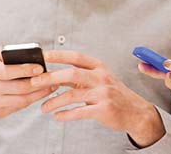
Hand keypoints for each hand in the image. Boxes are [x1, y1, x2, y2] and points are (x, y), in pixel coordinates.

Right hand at [0, 47, 55, 131]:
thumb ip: (7, 52)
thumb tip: (31, 52)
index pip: (9, 72)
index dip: (27, 70)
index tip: (41, 67)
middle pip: (19, 88)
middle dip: (39, 83)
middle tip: (54, 78)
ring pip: (22, 100)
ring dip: (39, 93)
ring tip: (51, 86)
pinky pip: (19, 107)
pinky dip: (31, 100)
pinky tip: (40, 93)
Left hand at [32, 50, 165, 147]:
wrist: (136, 112)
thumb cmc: (115, 95)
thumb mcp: (100, 80)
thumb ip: (79, 77)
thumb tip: (53, 74)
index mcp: (100, 68)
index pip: (76, 56)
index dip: (59, 55)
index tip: (43, 56)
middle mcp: (102, 78)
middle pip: (71, 73)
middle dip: (50, 77)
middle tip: (35, 82)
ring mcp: (103, 93)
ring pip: (72, 94)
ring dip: (54, 101)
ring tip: (44, 107)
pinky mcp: (103, 109)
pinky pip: (79, 112)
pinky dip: (66, 115)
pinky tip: (57, 116)